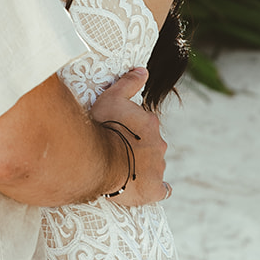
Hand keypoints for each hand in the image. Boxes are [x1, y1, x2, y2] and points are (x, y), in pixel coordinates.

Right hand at [90, 69, 167, 207]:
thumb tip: (143, 70)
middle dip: (138, 147)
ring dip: (143, 166)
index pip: (146, 125)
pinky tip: (147, 188)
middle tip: (119, 151)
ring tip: (123, 170)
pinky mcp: (154, 190)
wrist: (99, 161)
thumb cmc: (103, 128)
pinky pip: (161, 190)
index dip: (131, 128)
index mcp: (151, 123)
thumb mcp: (112, 97)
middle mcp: (159, 145)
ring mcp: (158, 169)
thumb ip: (129, 83)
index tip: (118, 132)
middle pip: (151, 145)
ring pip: (154, 165)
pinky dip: (156, 188)